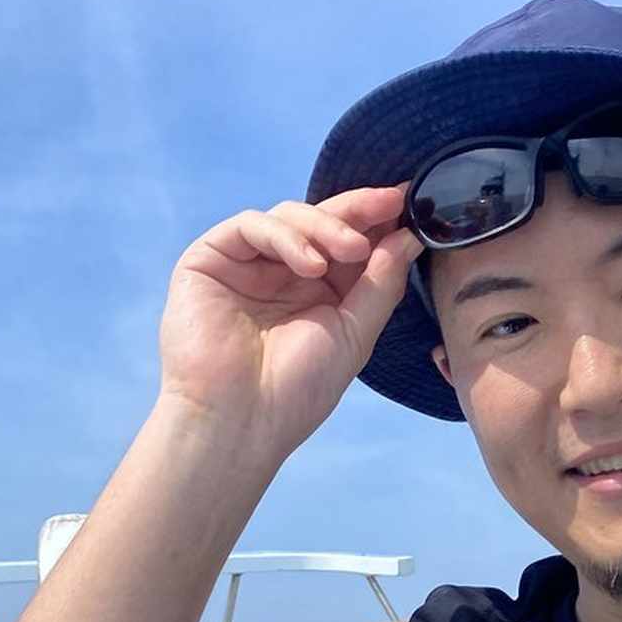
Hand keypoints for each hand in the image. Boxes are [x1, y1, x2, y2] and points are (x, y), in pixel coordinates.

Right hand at [157, 188, 419, 456]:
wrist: (241, 418)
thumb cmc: (299, 387)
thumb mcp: (355, 331)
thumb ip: (380, 282)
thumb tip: (410, 235)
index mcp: (319, 291)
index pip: (349, 242)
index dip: (378, 221)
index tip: (411, 203)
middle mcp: (282, 272)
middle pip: (320, 221)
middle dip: (358, 211)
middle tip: (390, 205)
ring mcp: (246, 264)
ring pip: (288, 216)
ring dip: (327, 225)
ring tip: (352, 250)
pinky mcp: (210, 258)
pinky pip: (251, 226)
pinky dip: (287, 236)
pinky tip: (312, 264)